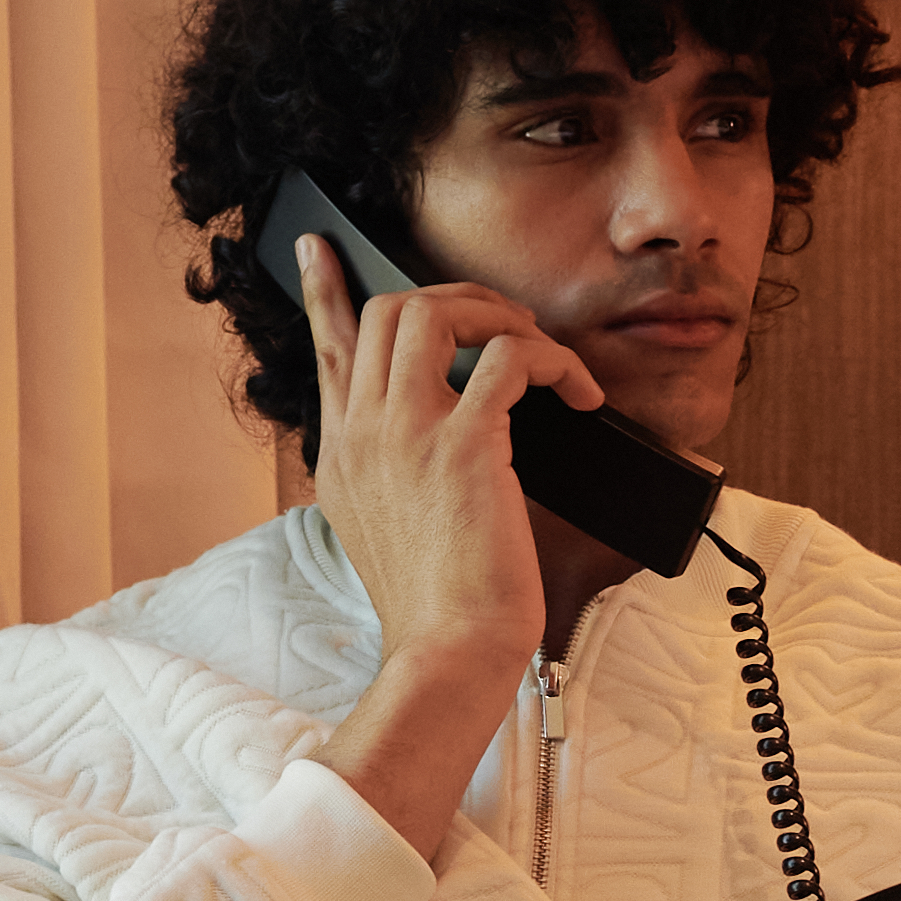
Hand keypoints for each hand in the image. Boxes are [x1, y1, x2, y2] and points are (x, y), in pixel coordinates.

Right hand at [295, 236, 600, 866]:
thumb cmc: (435, 605)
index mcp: (341, 452)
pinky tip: (580, 394)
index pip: (327, 348)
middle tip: (502, 320)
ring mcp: (406, 434)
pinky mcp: (463, 446)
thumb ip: (388, 474)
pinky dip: (553, 360)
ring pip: (434, 310)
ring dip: (499, 314)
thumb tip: (437, 435)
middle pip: (386, 309)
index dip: (325, 289)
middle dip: (454, 296)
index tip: (320, 246)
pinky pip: (510, 357)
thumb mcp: (383, 533)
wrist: (448, 653)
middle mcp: (362, 432)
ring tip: (539, 352)